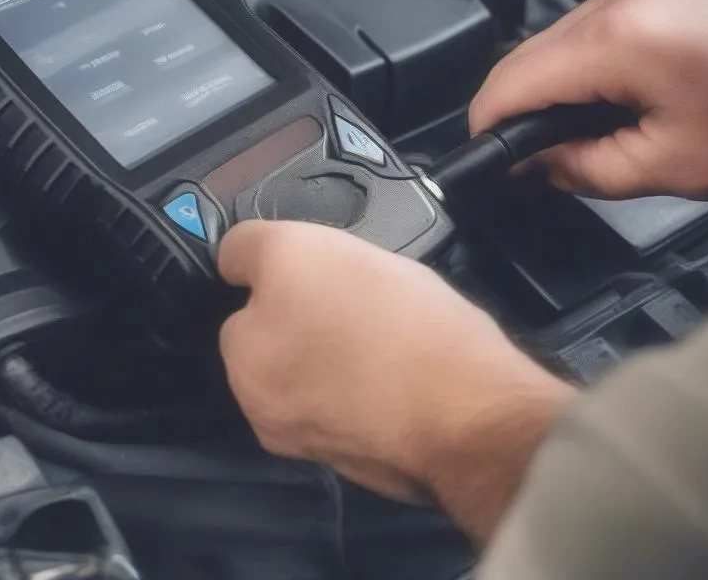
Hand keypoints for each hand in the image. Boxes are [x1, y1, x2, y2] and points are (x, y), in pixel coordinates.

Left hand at [218, 221, 571, 543]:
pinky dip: (366, 385)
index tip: (317, 269)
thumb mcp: (302, 248)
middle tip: (358, 294)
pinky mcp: (359, 459)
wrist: (473, 412)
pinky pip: (353, 401)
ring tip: (386, 327)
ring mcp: (311, 439)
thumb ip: (252, 250)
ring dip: (336, 348)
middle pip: (280, 335)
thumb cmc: (388, 321)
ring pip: (316, 368)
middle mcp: (263, 406)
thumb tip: (234, 262)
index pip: (243, 296)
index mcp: (242, 359)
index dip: (282, 272)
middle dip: (308, 313)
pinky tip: (400, 364)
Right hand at [471, 0, 707, 199]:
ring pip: (559, 31)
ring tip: (587, 117)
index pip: (517, 77)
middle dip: (523, 100)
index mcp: (625, 38)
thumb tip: (528, 162)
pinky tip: (611, 84)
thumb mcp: (665, 168)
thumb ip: (577, 168)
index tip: (483, 147)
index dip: (489, 118)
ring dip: (557, 76)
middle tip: (536, 148)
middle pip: (532, 50)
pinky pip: (595, 16)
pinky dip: (588, 53)